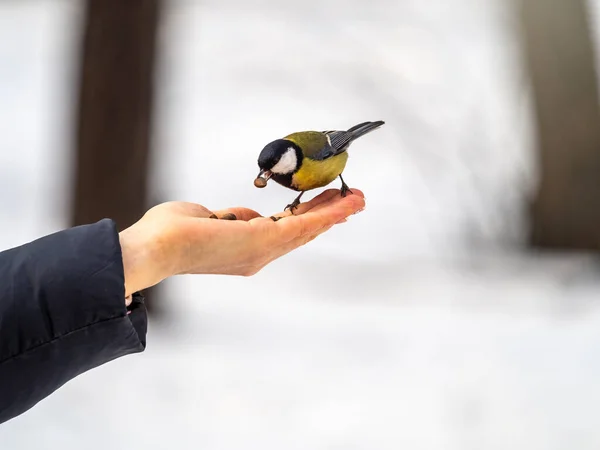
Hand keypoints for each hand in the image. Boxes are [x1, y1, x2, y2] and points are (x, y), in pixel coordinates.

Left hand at [119, 189, 364, 298]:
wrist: (152, 247)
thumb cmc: (169, 233)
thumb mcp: (207, 218)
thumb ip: (231, 217)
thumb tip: (244, 216)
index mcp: (246, 251)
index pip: (286, 234)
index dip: (310, 220)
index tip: (328, 206)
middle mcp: (259, 256)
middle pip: (303, 233)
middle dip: (329, 216)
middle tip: (353, 201)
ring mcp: (261, 252)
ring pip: (306, 229)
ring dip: (334, 213)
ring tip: (357, 199)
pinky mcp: (260, 241)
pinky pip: (300, 225)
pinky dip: (324, 214)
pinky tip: (341, 204)